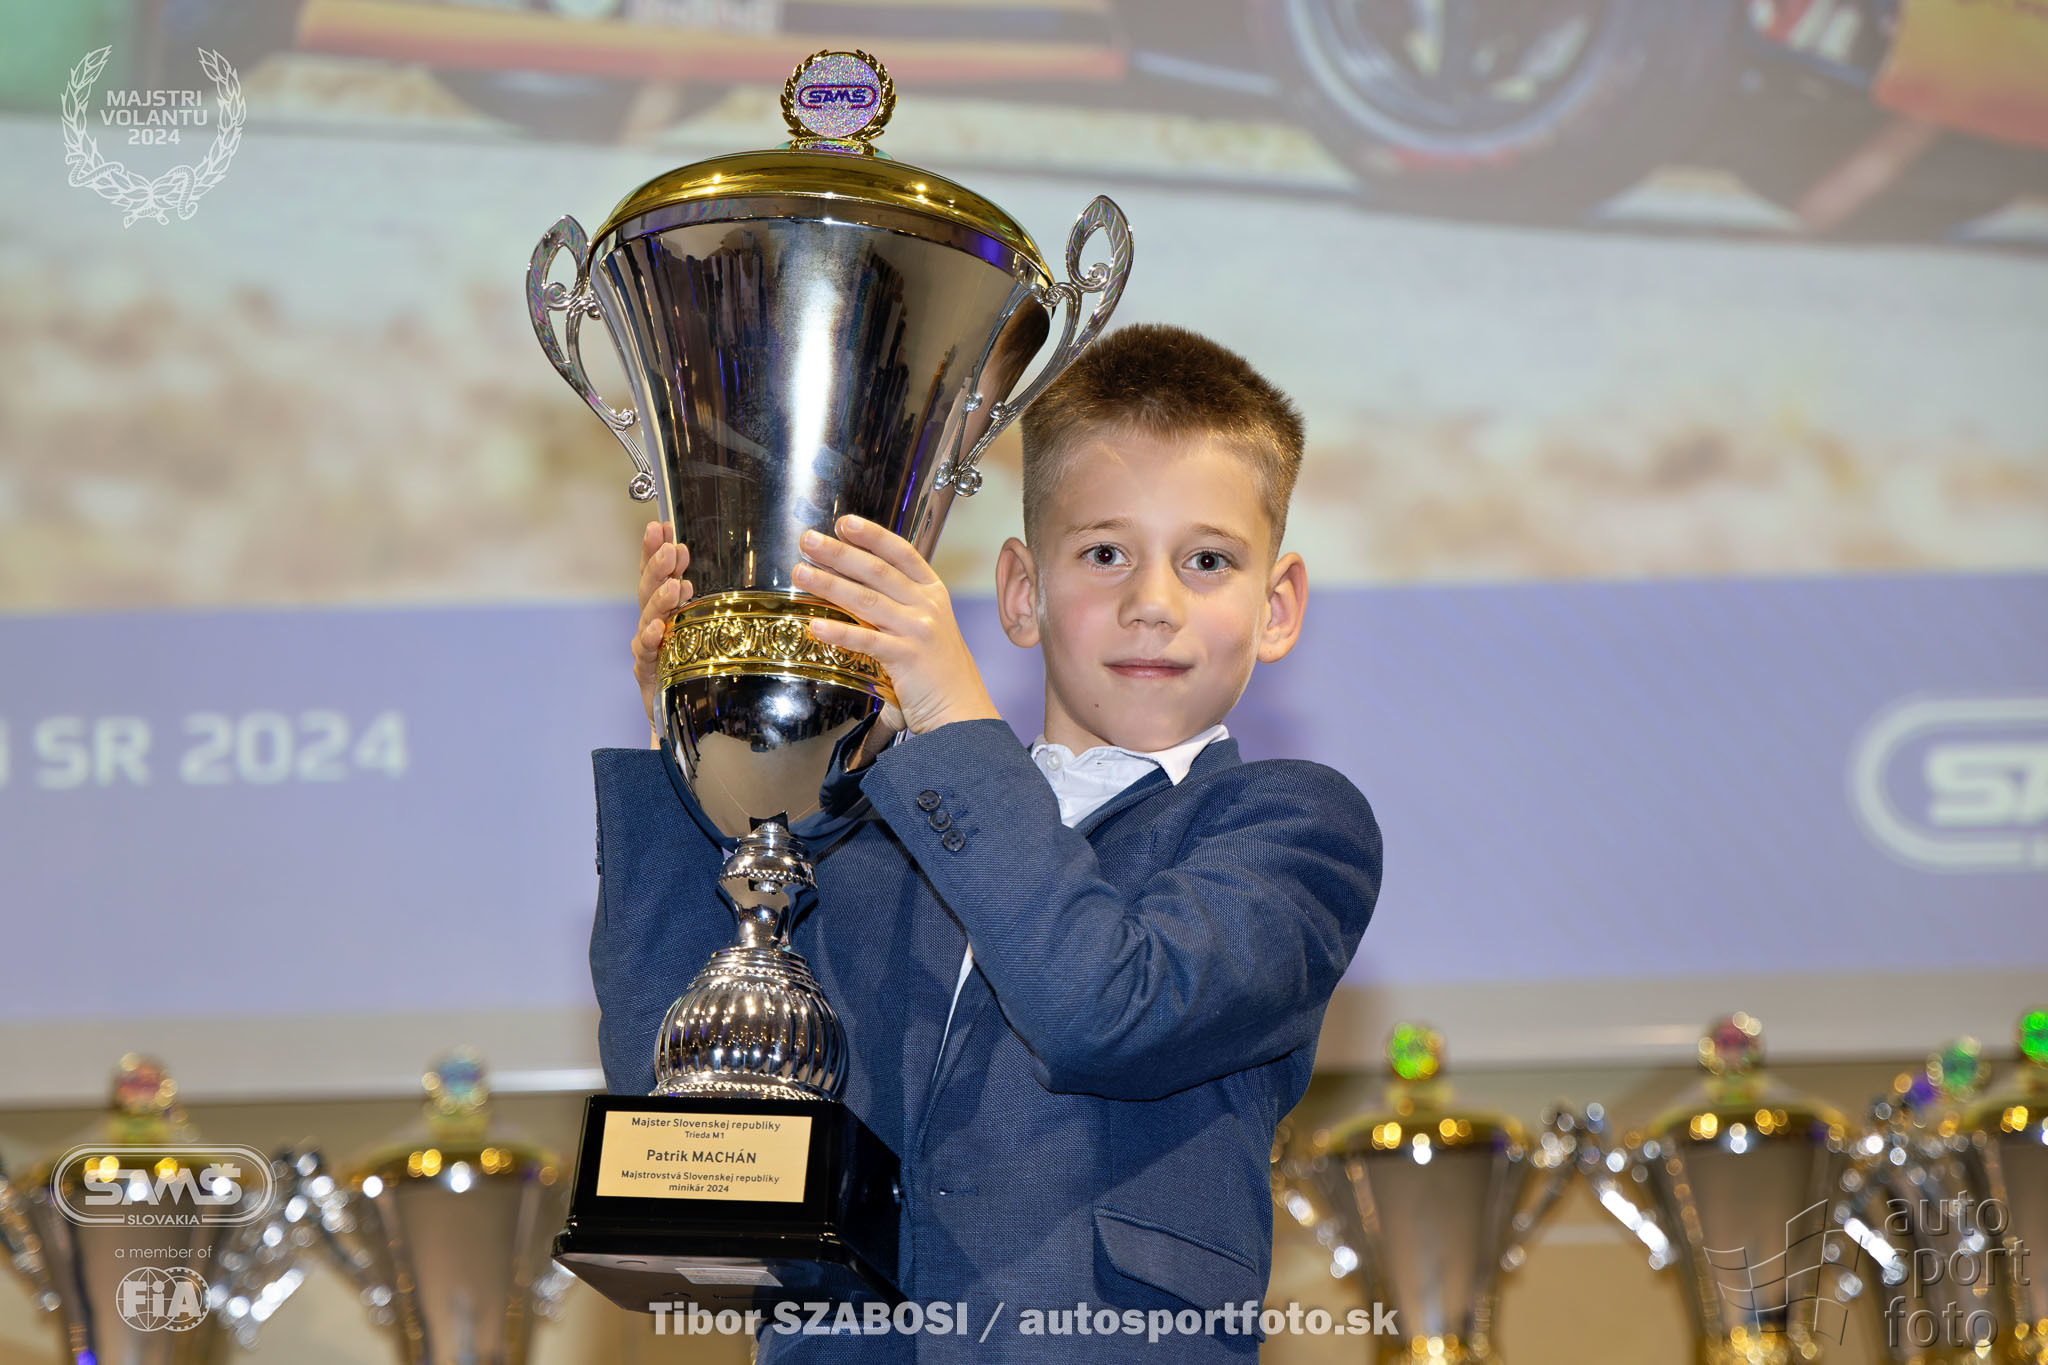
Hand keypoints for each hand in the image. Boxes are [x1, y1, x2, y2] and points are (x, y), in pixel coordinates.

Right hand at [632, 520, 692, 730]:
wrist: (681, 710)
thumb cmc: (692, 662)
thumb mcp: (696, 622)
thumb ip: (687, 590)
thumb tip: (682, 554)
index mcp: (664, 606)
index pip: (655, 572)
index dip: (653, 549)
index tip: (661, 525)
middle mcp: (652, 622)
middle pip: (648, 589)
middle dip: (658, 566)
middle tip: (670, 547)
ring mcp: (648, 647)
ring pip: (648, 617)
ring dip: (661, 598)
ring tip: (675, 583)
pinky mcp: (649, 672)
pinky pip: (647, 652)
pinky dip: (652, 638)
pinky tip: (660, 627)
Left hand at [792, 515, 999, 734]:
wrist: (962, 711)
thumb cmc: (938, 671)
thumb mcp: (926, 627)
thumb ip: (897, 606)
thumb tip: (851, 585)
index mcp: (932, 592)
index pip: (900, 553)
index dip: (872, 535)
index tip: (844, 523)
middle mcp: (927, 606)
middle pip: (877, 570)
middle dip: (838, 553)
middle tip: (808, 541)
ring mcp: (919, 631)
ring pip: (866, 600)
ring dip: (828, 584)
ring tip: (800, 573)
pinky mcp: (908, 659)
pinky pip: (866, 641)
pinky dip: (838, 632)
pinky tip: (814, 626)